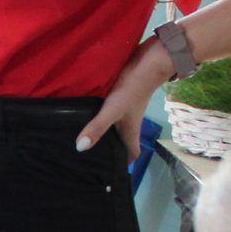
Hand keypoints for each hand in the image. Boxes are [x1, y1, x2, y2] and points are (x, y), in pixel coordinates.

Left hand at [76, 38, 170, 155]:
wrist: (150, 59)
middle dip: (109, 151)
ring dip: (104, 133)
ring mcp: (126, 109)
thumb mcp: (113, 110)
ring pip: (115, 127)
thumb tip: (80, 148)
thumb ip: (97, 127)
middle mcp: (129, 122)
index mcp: (131, 131)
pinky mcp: (121, 96)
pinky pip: (110, 111)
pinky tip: (86, 114)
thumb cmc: (133, 88)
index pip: (131, 153)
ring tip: (83, 139)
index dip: (124, 164)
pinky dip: (101, 116)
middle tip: (89, 157)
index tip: (110, 172)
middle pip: (121, 142)